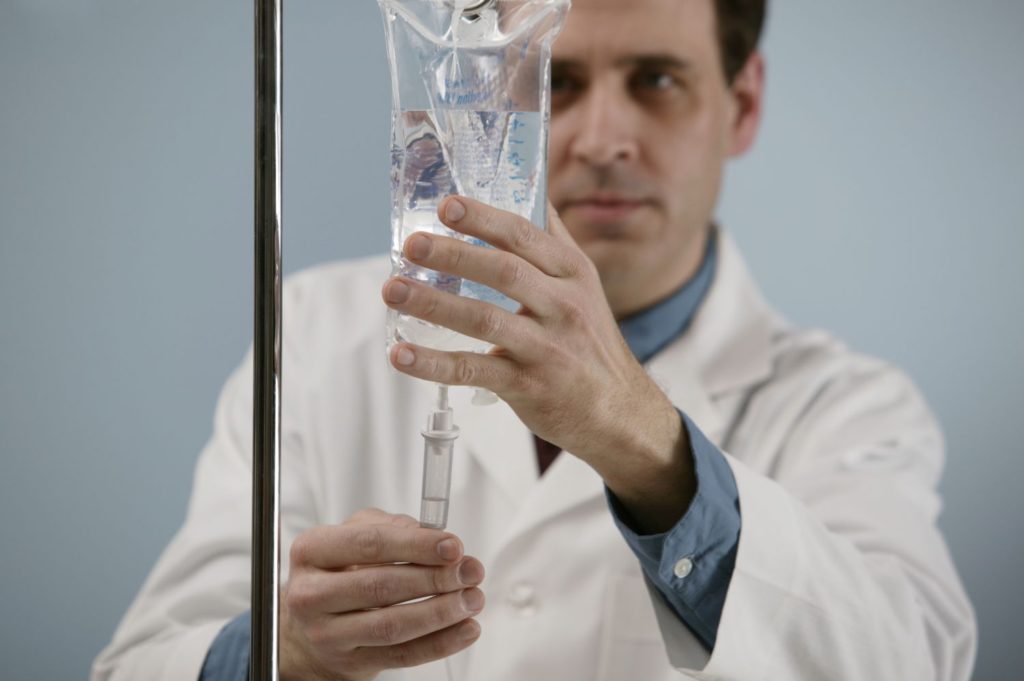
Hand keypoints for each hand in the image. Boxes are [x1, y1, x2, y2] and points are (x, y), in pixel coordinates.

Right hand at [280, 508, 484, 680]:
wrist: (312, 625)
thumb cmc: (339, 571)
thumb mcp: (354, 534)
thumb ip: (390, 526)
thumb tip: (430, 535)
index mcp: (312, 551)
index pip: (369, 544)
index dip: (416, 545)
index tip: (453, 546)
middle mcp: (311, 594)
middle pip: (381, 586)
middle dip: (435, 578)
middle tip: (470, 571)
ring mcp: (327, 634)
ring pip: (392, 626)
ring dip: (441, 612)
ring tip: (472, 598)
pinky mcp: (349, 664)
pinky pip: (402, 656)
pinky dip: (440, 643)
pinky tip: (465, 628)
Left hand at [381, 197, 693, 531]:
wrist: (620, 412)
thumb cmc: (590, 342)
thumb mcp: (583, 285)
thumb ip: (553, 240)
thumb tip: (528, 187)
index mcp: (572, 273)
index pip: (524, 236)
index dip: (483, 218)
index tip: (446, 205)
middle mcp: (563, 306)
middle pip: (504, 272)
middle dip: (454, 255)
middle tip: (411, 244)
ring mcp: (546, 348)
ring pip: (484, 319)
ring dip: (434, 303)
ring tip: (392, 290)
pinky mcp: (529, 386)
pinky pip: (473, 370)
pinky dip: (433, 363)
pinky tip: (400, 354)